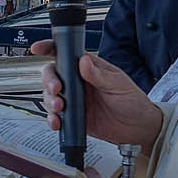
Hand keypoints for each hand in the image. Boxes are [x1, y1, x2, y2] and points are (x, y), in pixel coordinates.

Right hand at [29, 45, 163, 151]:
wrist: (138, 128)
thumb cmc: (133, 101)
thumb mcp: (118, 84)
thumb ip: (99, 75)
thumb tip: (83, 62)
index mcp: (89, 68)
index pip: (66, 54)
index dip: (50, 49)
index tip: (39, 48)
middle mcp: (78, 82)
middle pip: (53, 75)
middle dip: (49, 81)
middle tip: (56, 89)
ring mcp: (74, 100)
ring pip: (50, 96)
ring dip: (50, 101)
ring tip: (59, 107)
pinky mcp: (73, 117)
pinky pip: (56, 116)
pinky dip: (53, 119)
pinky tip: (57, 121)